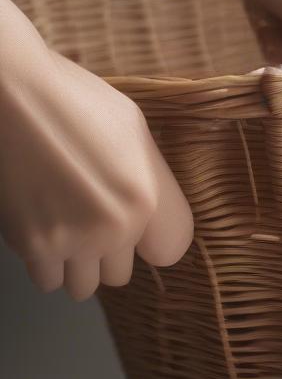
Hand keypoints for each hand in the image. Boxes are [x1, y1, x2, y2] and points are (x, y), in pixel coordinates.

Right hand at [0, 0, 192, 299]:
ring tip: (62, 227)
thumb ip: (149, 178)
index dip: (150, 240)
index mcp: (148, 197)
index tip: (137, 231)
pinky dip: (44, 263)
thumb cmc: (69, 100)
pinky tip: (39, 229)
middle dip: (106, 254)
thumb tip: (151, 208)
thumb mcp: (133, 129)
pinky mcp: (32, 245)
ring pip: (83, 285)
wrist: (6, 93)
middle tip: (88, 221)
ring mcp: (73, 239)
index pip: (169, 250)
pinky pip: (47, 279)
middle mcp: (116, 226)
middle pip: (120, 273)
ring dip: (74, 264)